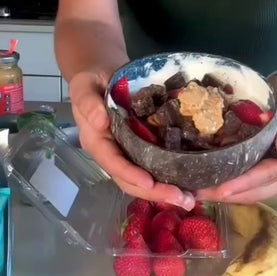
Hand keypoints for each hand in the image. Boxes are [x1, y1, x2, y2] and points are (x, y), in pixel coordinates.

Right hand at [68, 69, 195, 209]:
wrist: (101, 75)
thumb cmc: (90, 80)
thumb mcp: (83, 86)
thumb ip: (88, 102)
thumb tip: (100, 120)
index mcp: (97, 142)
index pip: (113, 164)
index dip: (131, 175)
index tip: (150, 182)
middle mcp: (113, 153)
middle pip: (132, 181)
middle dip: (156, 192)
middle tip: (183, 200)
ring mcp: (128, 153)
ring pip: (145, 179)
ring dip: (167, 191)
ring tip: (192, 198)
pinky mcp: (142, 147)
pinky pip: (155, 165)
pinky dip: (172, 177)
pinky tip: (193, 183)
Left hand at [196, 76, 276, 203]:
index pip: (269, 174)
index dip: (244, 183)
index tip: (221, 190)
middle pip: (260, 190)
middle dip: (230, 194)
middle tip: (200, 195)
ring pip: (255, 193)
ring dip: (230, 195)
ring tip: (202, 193)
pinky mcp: (273, 176)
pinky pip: (253, 187)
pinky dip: (235, 188)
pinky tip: (214, 186)